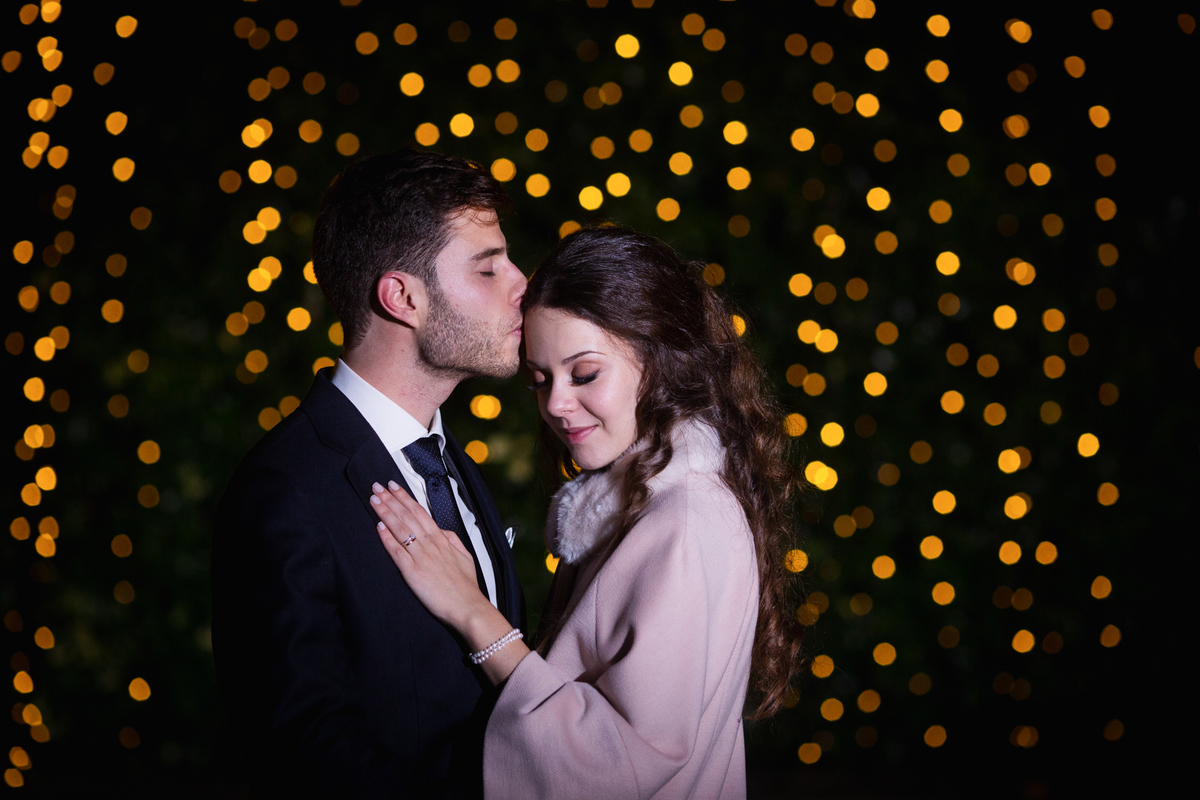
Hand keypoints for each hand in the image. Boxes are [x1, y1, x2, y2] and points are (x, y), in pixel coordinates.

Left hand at [371, 481, 488, 631]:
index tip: (393, 486)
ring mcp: (420, 557)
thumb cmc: (466, 585)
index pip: (419, 512)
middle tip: (376, 486)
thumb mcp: (465, 555)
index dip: (405, 498)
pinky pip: (396, 551)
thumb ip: (452, 540)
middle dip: (390, 499)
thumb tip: (440, 530)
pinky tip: (378, 526)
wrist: (467, 606)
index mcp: (441, 539)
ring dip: (385, 512)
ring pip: (400, 529)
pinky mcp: (412, 572)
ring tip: (374, 499)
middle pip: (407, 516)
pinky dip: (387, 538)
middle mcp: (430, 544)